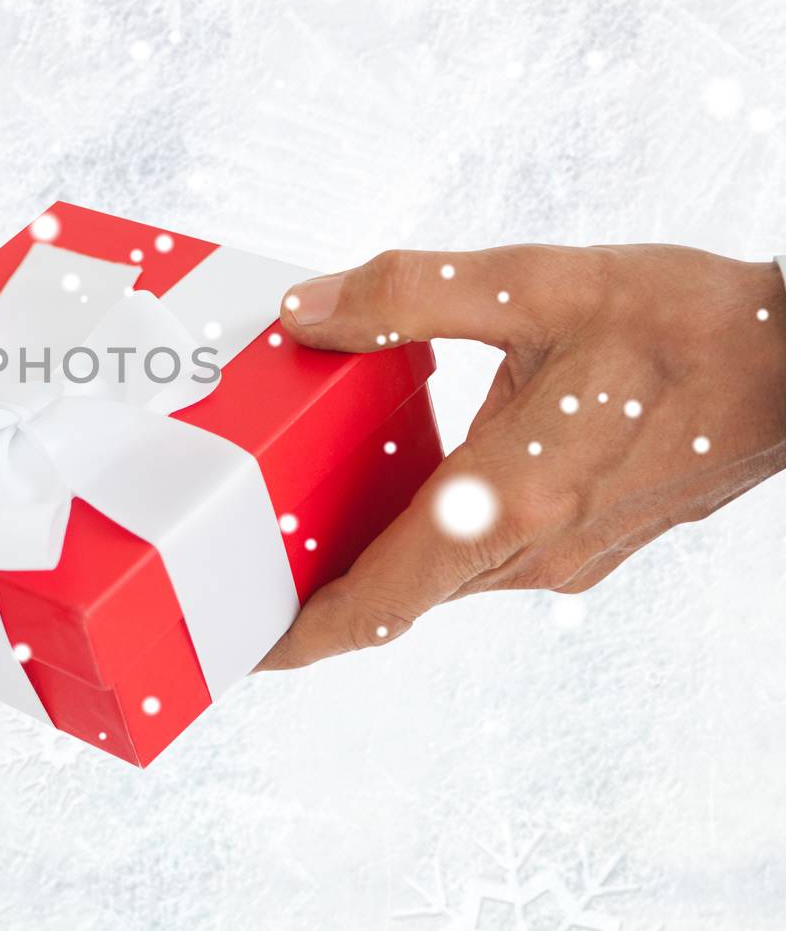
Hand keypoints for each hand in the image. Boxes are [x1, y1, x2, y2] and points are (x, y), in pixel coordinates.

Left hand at [255, 245, 785, 669]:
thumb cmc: (688, 323)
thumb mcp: (537, 285)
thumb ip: (408, 294)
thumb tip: (305, 312)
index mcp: (508, 503)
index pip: (377, 606)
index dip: (299, 636)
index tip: (242, 646)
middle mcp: (535, 550)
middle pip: (399, 595)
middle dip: (320, 582)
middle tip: (249, 547)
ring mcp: (570, 555)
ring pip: (443, 574)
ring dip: (378, 553)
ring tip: (313, 503)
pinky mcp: (593, 540)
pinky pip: (486, 553)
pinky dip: (432, 532)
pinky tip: (412, 472)